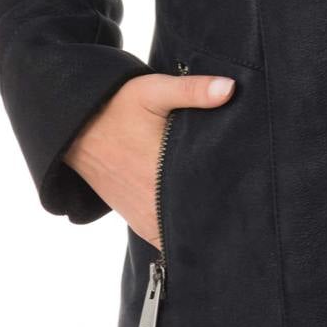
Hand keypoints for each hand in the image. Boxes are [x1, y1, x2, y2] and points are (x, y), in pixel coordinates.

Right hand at [62, 71, 235, 244]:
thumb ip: (192, 90)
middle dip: (220, 220)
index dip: (229, 206)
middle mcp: (152, 203)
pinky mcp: (136, 219)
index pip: (204, 203)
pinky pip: (162, 238)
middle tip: (246, 213)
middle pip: (196, 224)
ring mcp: (143, 216)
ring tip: (228, 222)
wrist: (76, 128)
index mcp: (161, 173)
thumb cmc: (116, 107)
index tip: (250, 203)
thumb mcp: (153, 90)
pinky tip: (200, 225)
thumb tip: (229, 88)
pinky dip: (179, 235)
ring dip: (200, 229)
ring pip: (179, 236)